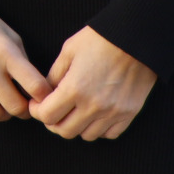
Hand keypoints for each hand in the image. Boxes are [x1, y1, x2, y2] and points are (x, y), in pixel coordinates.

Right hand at [0, 0, 48, 121]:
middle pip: (16, 108)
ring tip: (1, 101)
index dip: (45, 98)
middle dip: (24, 110)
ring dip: (2, 111)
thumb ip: (23, 63)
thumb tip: (35, 91)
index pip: (36, 87)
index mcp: (6, 53)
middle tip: (23, 105)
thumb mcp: (10, 36)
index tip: (44, 99)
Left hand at [32, 26, 154, 140]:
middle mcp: (93, 106)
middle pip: (64, 131)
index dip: (37, 111)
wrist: (136, 38)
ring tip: (74, 111)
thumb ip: (54, 75)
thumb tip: (44, 93)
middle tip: (53, 110)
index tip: (37, 104)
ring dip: (76, 126)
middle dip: (53, 121)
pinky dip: (99, 128)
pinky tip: (95, 114)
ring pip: (86, 136)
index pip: (47, 116)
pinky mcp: (129, 114)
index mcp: (75, 88)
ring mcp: (113, 112)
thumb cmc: (100, 40)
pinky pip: (109, 134)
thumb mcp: (69, 51)